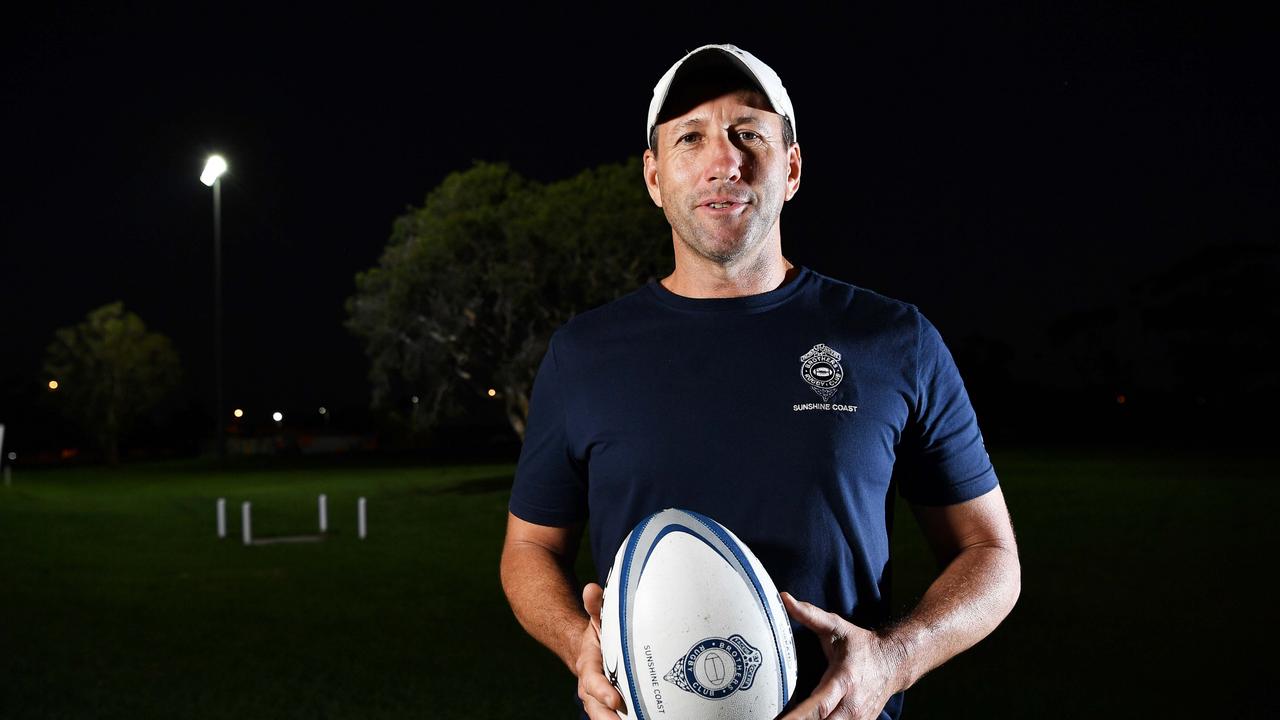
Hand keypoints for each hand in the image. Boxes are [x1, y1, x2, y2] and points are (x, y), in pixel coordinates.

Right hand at [576, 582, 625, 717]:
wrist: (586, 650)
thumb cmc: (598, 634)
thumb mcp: (597, 619)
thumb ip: (596, 606)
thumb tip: (591, 589)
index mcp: (589, 666)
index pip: (593, 681)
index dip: (603, 692)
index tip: (616, 700)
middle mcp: (591, 687)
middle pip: (596, 708)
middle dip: (608, 719)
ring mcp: (599, 699)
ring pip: (604, 717)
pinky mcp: (610, 706)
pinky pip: (616, 718)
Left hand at [777, 592, 905, 719]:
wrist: (893, 663)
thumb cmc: (861, 646)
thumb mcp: (836, 626)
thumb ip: (810, 614)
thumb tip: (785, 599)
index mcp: (843, 680)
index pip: (819, 706)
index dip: (799, 717)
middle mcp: (851, 705)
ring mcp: (857, 719)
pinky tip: (806, 719)